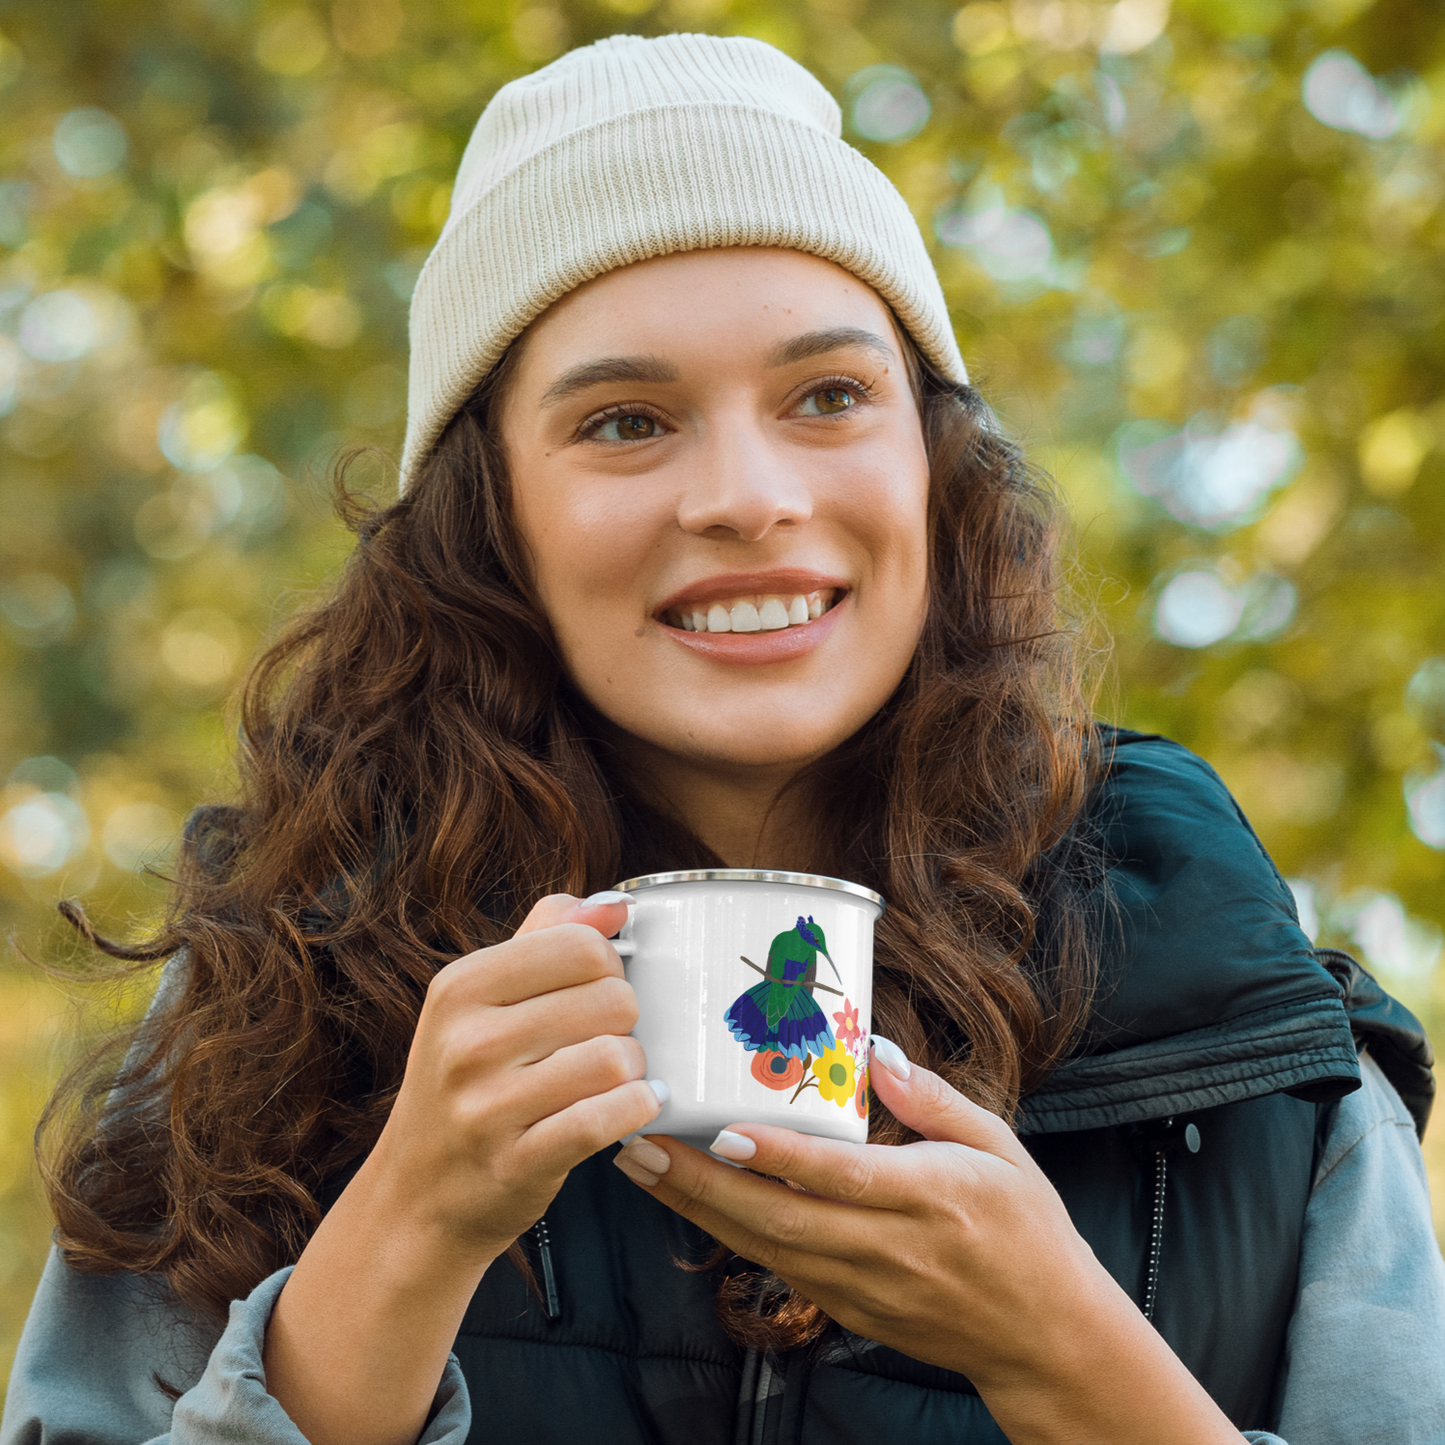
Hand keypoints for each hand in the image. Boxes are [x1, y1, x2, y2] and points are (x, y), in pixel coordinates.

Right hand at [369, 891, 666, 1265]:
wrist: (417, 1198)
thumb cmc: (463, 1087)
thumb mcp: (478, 1002)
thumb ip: (545, 938)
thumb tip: (613, 904)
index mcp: (460, 987)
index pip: (580, 945)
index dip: (608, 966)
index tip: (597, 990)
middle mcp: (466, 1043)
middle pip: (610, 999)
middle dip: (625, 1020)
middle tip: (605, 1040)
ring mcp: (487, 1107)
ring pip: (615, 1058)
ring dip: (633, 1070)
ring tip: (616, 1078)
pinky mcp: (517, 1163)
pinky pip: (606, 1120)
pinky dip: (636, 1110)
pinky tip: (634, 1107)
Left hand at [614, 1041, 1239, 1444]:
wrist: (1045, 1337)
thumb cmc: (1027, 1230)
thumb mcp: (1000, 1147)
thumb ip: (933, 1099)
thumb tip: (873, 1051)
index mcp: (928, 1199)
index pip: (840, 1178)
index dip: (779, 1158)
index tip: (723, 1132)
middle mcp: (886, 1249)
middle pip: (778, 1220)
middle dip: (700, 1185)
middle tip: (640, 1142)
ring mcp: (861, 1288)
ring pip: (764, 1249)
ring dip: (698, 1209)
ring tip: (642, 1164)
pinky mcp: (847, 1310)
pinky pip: (776, 1268)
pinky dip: (728, 1235)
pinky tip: (690, 1201)